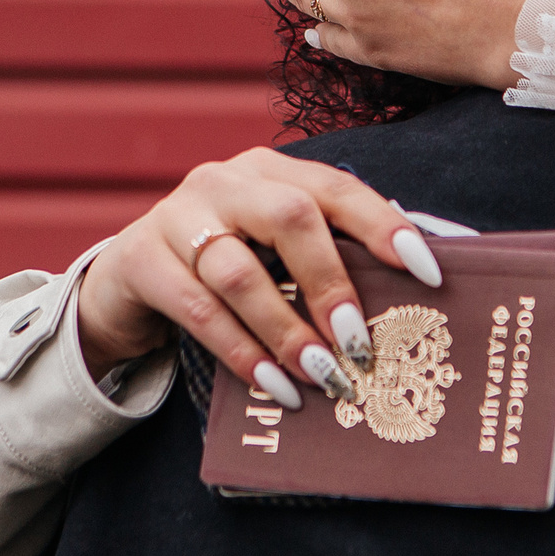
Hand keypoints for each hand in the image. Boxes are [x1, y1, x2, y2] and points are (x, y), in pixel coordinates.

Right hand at [74, 148, 442, 407]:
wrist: (126, 284)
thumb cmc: (224, 269)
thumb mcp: (273, 254)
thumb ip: (327, 261)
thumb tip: (411, 297)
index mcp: (271, 171)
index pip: (337, 187)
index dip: (385, 226)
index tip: (428, 273)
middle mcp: (225, 181)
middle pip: (289, 218)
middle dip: (331, 281)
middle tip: (359, 341)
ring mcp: (178, 214)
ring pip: (240, 270)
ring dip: (286, 329)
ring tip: (322, 375)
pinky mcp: (141, 258)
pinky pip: (198, 308)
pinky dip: (242, 352)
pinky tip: (274, 384)